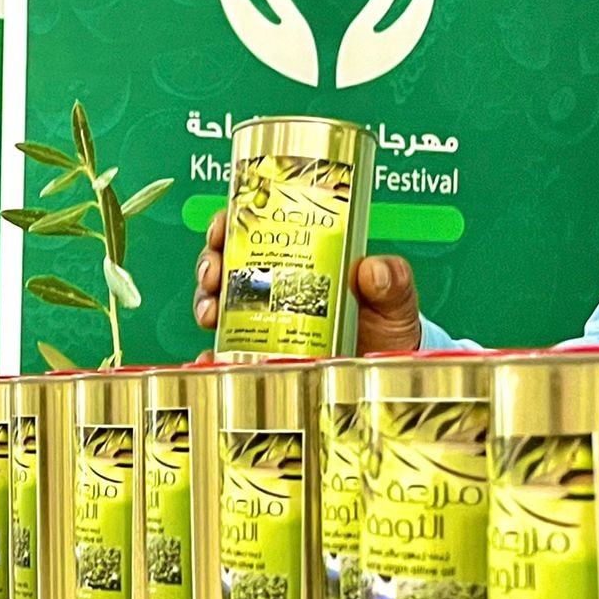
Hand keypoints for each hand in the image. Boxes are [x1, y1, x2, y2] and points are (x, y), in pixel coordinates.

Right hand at [193, 209, 424, 355]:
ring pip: (216, 304)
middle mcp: (273, 286)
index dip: (228, 224)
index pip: (254, 229)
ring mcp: (262, 321)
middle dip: (209, 264)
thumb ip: (393, 279)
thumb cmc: (386, 326)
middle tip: (214, 275)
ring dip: (204, 304)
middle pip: (225, 264)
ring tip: (210, 314)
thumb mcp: (395, 297)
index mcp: (300, 258)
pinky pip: (224, 352)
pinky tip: (210, 357)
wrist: (385, 373)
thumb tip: (371, 270)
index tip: (221, 229)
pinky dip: (210, 355)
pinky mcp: (256, 356)